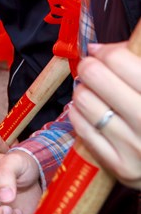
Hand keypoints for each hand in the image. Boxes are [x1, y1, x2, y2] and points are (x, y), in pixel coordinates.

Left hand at [70, 42, 140, 188]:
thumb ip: (135, 63)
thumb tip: (98, 48)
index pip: (119, 60)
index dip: (105, 51)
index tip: (101, 53)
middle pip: (95, 75)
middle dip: (90, 68)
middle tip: (93, 70)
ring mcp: (133, 146)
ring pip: (83, 100)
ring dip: (83, 91)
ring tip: (94, 94)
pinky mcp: (119, 165)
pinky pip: (80, 127)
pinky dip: (79, 113)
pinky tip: (91, 112)